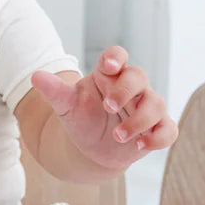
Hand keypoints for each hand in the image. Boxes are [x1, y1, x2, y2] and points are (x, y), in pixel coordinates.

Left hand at [30, 46, 178, 172]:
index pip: (117, 56)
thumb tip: (35, 76)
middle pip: (139, 76)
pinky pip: (169, 129)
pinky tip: (140, 146)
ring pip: (156, 103)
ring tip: (117, 135)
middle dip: (126, 90)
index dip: (116, 57)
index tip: (108, 66)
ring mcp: (146, 108)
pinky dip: (158, 137)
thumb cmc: (81, 118)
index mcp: (108, 75)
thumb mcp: (65, 105)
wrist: (90, 148)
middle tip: (108, 106)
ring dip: (139, 120)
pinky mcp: (155, 129)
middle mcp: (131, 88)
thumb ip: (54, 91)